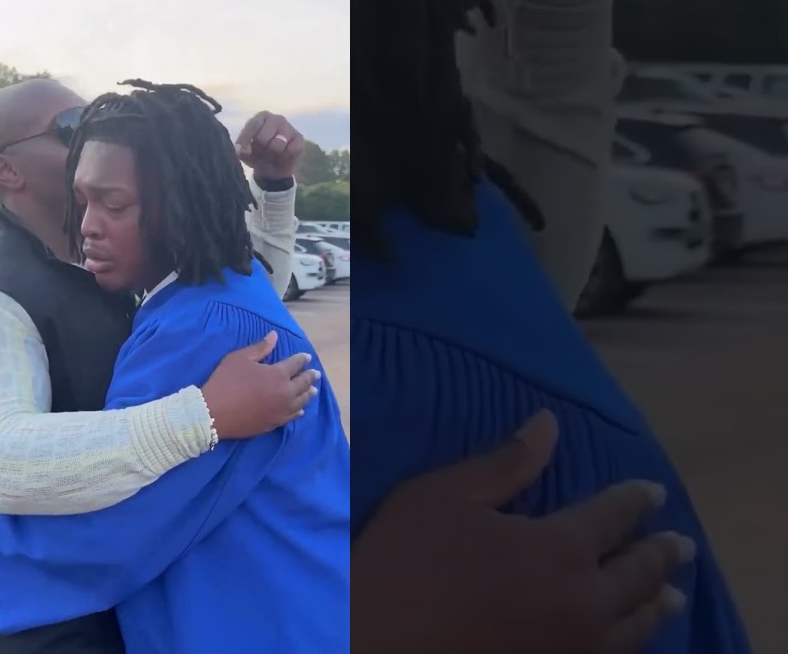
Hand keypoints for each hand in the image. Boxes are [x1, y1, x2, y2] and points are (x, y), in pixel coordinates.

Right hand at [200, 331, 319, 439]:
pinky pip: (292, 416)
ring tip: (313, 391)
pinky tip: (300, 409)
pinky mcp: (274, 423)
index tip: (306, 357)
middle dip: (310, 376)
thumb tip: (274, 335)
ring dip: (308, 394)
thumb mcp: (240, 358)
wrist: (214, 413)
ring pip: (301, 401)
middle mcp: (285, 392)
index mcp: (278, 374)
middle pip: (303, 383)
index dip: (301, 359)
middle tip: (315, 374)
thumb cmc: (225, 381)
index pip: (295, 364)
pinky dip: (298, 410)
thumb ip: (260, 348)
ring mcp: (281, 410)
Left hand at [234, 112, 304, 182]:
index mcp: (261, 117)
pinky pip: (291, 150)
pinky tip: (283, 158)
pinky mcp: (300, 139)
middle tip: (261, 154)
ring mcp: (289, 128)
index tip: (244, 153)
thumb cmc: (257, 155)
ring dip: (272, 156)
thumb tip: (240, 150)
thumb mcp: (245, 154)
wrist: (274, 170)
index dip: (246, 142)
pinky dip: (285, 158)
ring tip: (272, 156)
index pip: (252, 126)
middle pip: (263, 138)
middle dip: (260, 150)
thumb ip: (240, 149)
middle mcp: (276, 118)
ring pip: (277, 144)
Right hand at [353, 411, 694, 653]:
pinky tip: (625, 638)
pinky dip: (630, 642)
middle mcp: (583, 602)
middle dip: (661, 554)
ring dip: (657, 604)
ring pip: (635, 625)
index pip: (613, 516)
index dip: (635, 500)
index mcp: (559, 548)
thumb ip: (505, 463)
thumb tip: (549, 423)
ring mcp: (574, 648)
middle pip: (638, 574)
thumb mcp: (443, 497)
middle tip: (680, 545)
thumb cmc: (404, 563)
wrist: (374, 644)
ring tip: (673, 596)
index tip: (654, 491)